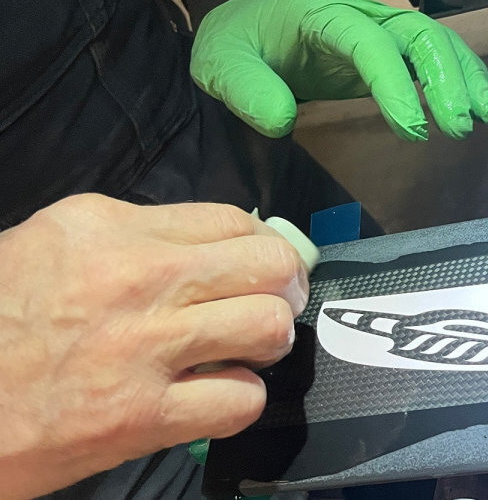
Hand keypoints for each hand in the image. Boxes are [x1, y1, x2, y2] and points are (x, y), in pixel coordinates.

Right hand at [0, 195, 309, 498]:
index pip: (231, 220)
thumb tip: (213, 247)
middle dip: (285, 285)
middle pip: (269, 264)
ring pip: (267, 326)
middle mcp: (135, 278)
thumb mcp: (52, 248)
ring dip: (267, 343)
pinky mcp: (140, 416)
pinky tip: (215, 396)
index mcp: (108, 227)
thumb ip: (132, 238)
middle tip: (273, 304)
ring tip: (244, 351)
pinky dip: (240, 399)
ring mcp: (142, 348)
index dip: (262, 245)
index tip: (263, 266)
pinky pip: (240, 399)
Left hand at [190, 0, 487, 140]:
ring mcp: (377, 29)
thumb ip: (245, 89)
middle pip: (418, 33)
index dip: (395, 82)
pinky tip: (477, 108)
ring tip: (481, 118)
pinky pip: (430, 55)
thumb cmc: (234, 42)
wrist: (241, 24)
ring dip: (463, 76)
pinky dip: (459, 76)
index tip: (413, 128)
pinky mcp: (387, 49)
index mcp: (320, 13)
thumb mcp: (219, 64)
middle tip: (457, 128)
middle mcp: (358, 14)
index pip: (369, 41)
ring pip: (434, 41)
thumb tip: (283, 120)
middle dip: (446, 77)